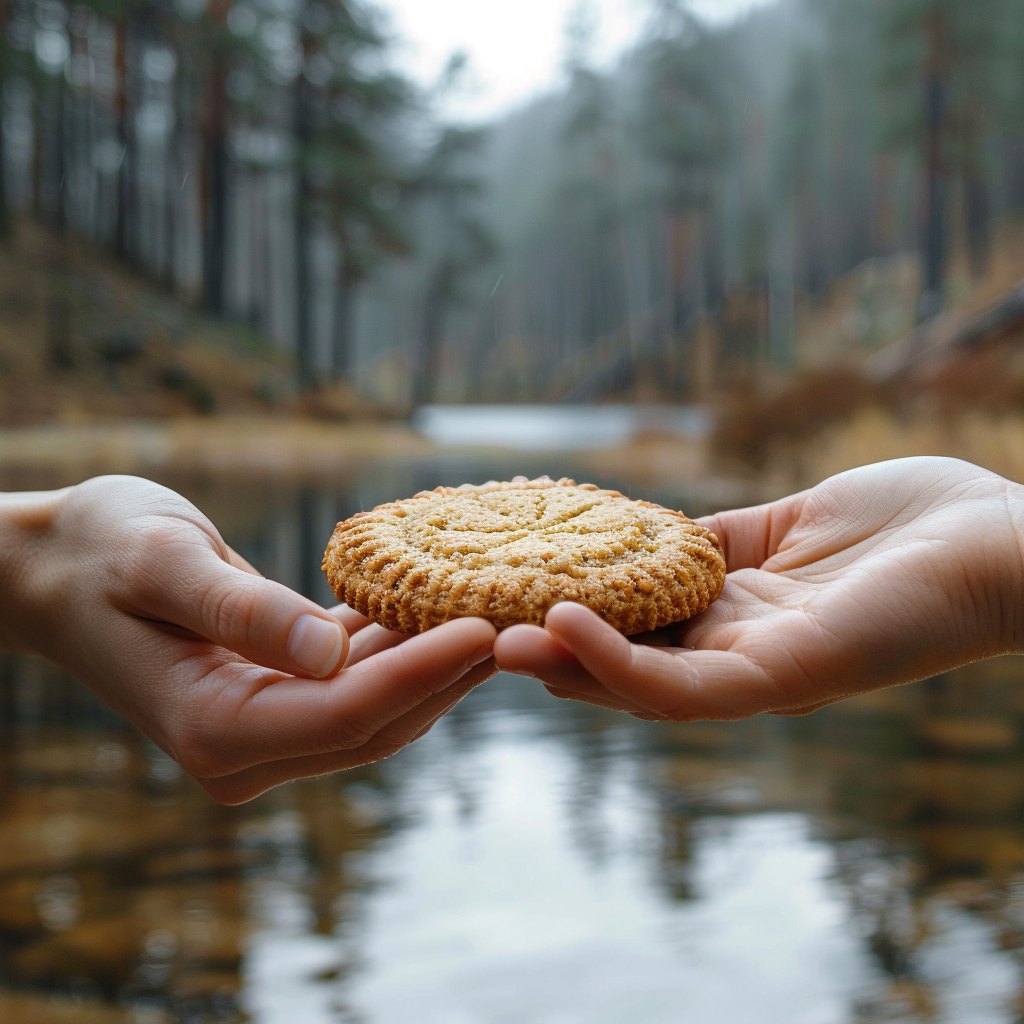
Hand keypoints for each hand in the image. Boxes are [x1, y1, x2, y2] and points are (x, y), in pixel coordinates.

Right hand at [0, 476, 495, 802]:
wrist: (62, 566)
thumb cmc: (103, 550)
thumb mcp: (164, 565)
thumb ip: (244, 611)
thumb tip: (329, 653)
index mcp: (214, 728)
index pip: (348, 710)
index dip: (423, 671)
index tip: (488, 627)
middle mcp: (244, 751)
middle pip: (377, 722)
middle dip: (450, 674)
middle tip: (521, 621)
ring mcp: (264, 735)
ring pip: (378, 710)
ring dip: (439, 665)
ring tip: (504, 613)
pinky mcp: (277, 705)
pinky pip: (357, 686)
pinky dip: (402, 651)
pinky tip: (444, 607)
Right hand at [493, 458, 1023, 719]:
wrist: (1001, 539)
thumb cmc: (910, 522)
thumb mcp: (789, 522)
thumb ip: (721, 538)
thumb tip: (654, 530)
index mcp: (737, 617)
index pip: (635, 623)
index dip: (572, 610)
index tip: (510, 588)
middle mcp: (736, 653)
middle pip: (625, 663)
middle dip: (550, 649)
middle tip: (475, 628)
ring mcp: (756, 671)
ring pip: (639, 686)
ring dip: (562, 665)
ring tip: (494, 637)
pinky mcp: (780, 678)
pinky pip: (682, 685)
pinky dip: (618, 663)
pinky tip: (563, 627)